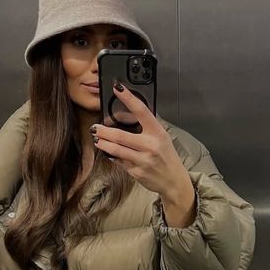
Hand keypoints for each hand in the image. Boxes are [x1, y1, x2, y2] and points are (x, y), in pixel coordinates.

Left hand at [91, 82, 192, 199]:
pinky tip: (109, 153)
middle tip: (95, 128)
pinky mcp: (136, 172)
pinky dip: (112, 156)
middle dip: (104, 131)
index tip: (118, 88)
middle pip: (121, 135)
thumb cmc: (166, 157)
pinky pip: (120, 162)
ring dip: (103, 144)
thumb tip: (126, 113)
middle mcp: (150, 145)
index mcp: (158, 133)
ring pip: (116, 150)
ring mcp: (143, 160)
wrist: (174, 181)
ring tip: (97, 139)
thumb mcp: (162, 138)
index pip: (141, 111)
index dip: (128, 98)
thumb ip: (147, 126)